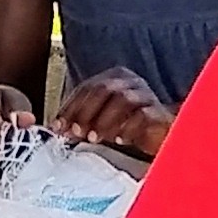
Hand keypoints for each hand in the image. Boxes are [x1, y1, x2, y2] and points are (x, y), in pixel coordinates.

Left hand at [48, 69, 175, 158]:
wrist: (160, 135)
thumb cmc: (127, 125)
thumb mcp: (100, 121)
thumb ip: (80, 120)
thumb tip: (57, 127)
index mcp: (115, 78)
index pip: (88, 87)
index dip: (71, 106)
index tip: (58, 125)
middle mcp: (131, 82)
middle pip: (104, 89)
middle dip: (86, 111)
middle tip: (76, 132)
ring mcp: (147, 95)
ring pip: (123, 99)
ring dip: (104, 120)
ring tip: (94, 138)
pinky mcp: (159, 112)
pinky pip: (143, 115)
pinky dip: (127, 128)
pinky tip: (119, 139)